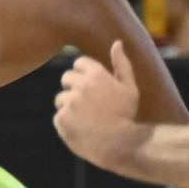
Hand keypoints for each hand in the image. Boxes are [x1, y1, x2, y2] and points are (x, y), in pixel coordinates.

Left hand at [53, 40, 144, 168]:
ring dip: (69, 106)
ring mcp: (69, 102)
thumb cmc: (127, 115)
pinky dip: (66, 123)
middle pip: (66, 78)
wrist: (120, 144)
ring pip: (60, 99)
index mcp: (96, 74)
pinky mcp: (61, 119)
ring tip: (85, 119)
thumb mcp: (130, 88)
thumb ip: (122, 64)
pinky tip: (80, 128)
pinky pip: (58, 117)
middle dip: (74, 88)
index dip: (84, 74)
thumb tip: (116, 43)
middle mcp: (80, 85)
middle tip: (87, 104)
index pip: (78, 63)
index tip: (91, 87)